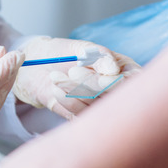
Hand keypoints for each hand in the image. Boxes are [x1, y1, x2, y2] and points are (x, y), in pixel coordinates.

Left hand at [13, 37, 140, 118]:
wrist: (37, 66)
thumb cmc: (64, 52)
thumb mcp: (82, 48)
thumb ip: (100, 56)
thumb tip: (114, 70)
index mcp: (125, 70)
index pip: (129, 82)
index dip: (111, 82)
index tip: (94, 75)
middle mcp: (117, 91)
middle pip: (113, 97)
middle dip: (89, 84)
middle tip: (72, 70)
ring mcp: (101, 106)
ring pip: (96, 107)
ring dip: (73, 91)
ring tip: (56, 77)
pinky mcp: (84, 118)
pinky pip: (81, 117)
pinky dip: (66, 102)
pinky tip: (55, 89)